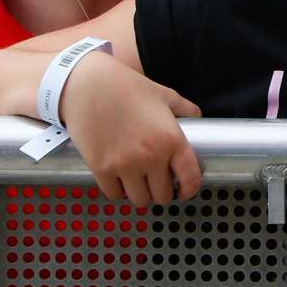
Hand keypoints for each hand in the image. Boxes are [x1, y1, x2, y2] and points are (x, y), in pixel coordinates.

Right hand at [58, 54, 203, 208]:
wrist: (88, 85)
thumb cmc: (127, 87)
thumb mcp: (164, 94)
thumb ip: (185, 109)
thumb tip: (198, 118)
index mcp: (172, 139)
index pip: (190, 179)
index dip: (190, 189)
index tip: (185, 190)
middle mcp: (151, 156)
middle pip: (163, 196)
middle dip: (163, 191)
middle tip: (157, 182)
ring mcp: (125, 165)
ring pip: (140, 200)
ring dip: (141, 194)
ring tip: (139, 182)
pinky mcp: (101, 169)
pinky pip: (115, 194)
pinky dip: (119, 190)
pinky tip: (120, 178)